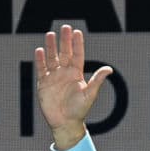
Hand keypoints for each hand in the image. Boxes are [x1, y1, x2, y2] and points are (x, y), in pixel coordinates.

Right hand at [34, 24, 112, 149]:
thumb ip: (97, 80)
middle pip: (64, 53)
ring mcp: (54, 77)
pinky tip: (40, 50)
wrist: (65, 123)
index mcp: (76, 74)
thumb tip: (109, 69)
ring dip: (51, 47)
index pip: (77, 55)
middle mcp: (65, 73)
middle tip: (65, 27)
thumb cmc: (79, 110)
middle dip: (64, 41)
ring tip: (50, 34)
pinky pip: (41, 69)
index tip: (77, 32)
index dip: (77, 44)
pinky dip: (40, 60)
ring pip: (52, 58)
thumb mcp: (90, 94)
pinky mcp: (43, 83)